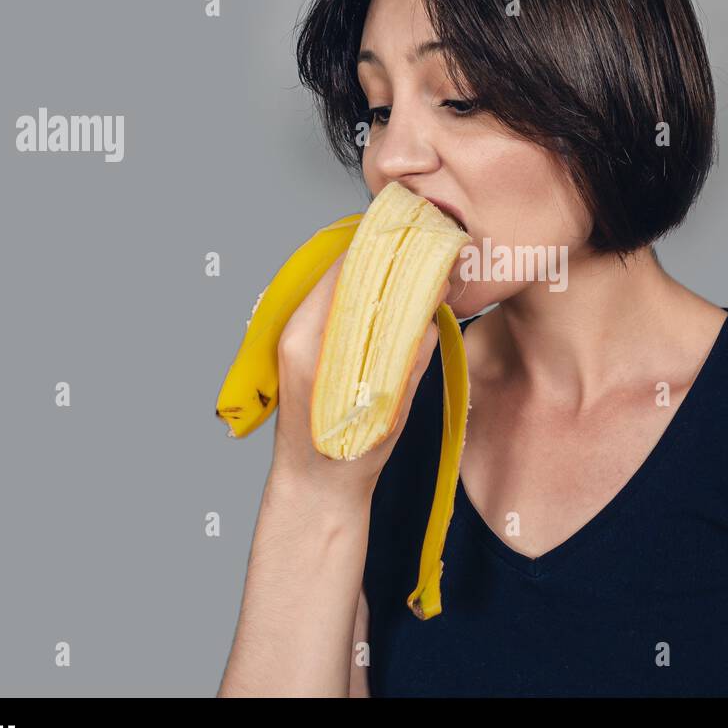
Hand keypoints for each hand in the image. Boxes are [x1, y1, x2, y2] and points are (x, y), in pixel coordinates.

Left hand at [268, 253, 440, 509]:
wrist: (315, 489)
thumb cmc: (347, 457)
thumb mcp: (390, 403)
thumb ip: (410, 350)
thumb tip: (431, 299)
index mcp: (308, 340)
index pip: (345, 270)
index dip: (383, 250)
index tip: (417, 238)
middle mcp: (296, 331)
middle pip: (340, 271)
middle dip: (383, 258)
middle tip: (424, 248)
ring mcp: (296, 338)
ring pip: (340, 285)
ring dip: (376, 274)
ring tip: (414, 267)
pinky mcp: (304, 347)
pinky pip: (337, 306)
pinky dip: (366, 295)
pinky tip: (394, 298)